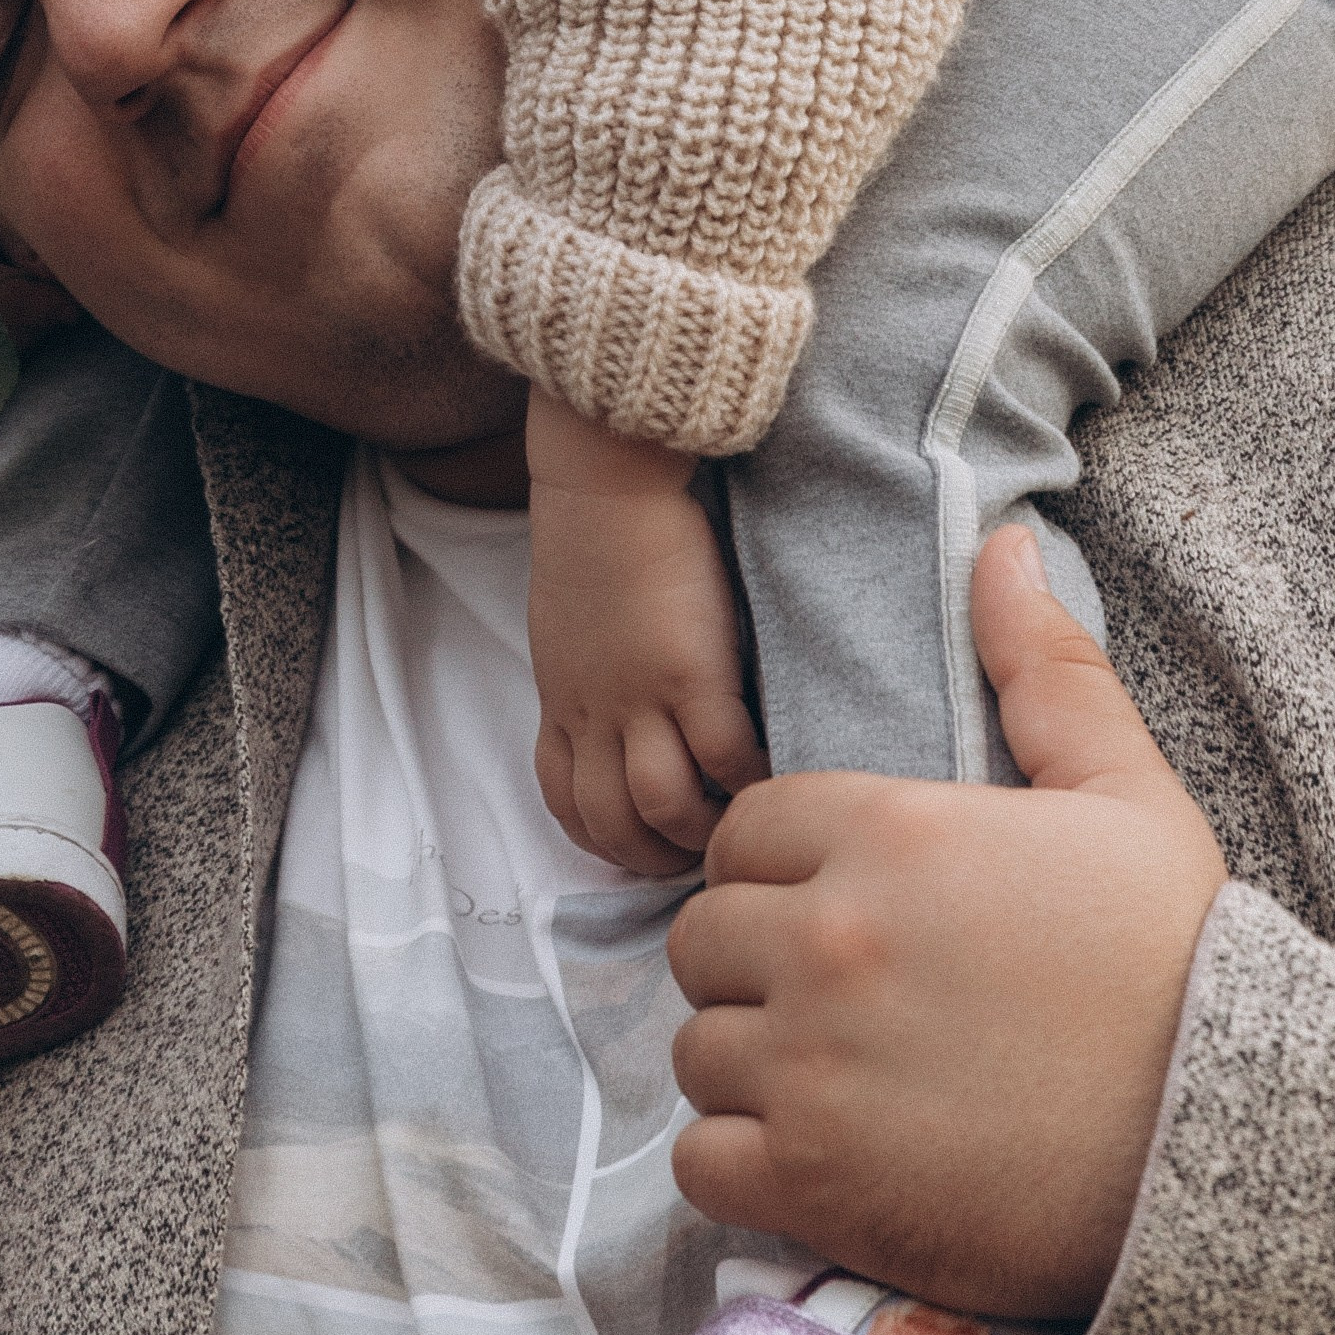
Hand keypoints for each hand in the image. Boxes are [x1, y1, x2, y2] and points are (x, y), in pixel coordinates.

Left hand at [528, 386, 763, 874]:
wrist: (604, 477)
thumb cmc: (592, 530)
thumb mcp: (569, 619)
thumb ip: (589, 668)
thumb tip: (622, 696)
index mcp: (562, 696)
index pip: (566, 800)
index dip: (603, 839)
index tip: (642, 847)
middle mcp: (593, 709)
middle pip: (611, 822)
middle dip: (654, 856)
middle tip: (699, 856)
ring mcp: (639, 696)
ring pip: (662, 807)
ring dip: (702, 832)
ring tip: (738, 825)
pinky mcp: (690, 673)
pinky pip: (724, 757)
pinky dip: (749, 781)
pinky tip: (772, 777)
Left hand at [668, 523, 1227, 1318]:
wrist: (1234, 1145)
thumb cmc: (1179, 961)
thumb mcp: (1124, 794)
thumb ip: (1044, 667)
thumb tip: (1001, 544)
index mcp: (886, 834)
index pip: (744, 829)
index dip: (781, 867)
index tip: (835, 905)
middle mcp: (828, 941)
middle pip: (703, 937)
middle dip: (754, 961)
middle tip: (832, 996)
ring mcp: (813, 1068)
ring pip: (697, 1047)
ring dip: (746, 1061)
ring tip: (828, 1076)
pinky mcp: (816, 1184)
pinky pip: (702, 1162)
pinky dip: (740, 1162)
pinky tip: (813, 1154)